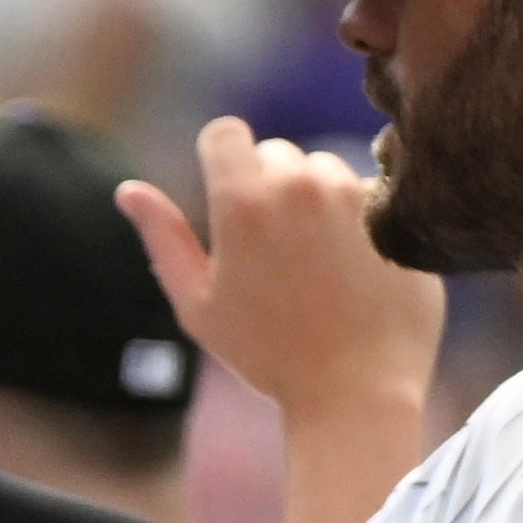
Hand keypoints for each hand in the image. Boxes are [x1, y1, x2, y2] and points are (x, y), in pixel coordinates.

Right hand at [133, 123, 441, 522]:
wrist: (358, 389)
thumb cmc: (267, 355)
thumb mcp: (197, 303)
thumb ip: (163, 238)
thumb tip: (128, 189)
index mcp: (243, 202)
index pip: (225, 133)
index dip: (220, 157)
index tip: (226, 191)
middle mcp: (301, 184)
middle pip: (276, 152)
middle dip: (268, 186)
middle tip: (272, 250)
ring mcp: (355, 194)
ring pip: (324, 171)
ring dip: (315, 199)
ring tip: (316, 261)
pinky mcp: (395, 212)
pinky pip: (368, 194)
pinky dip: (357, 219)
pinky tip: (354, 268)